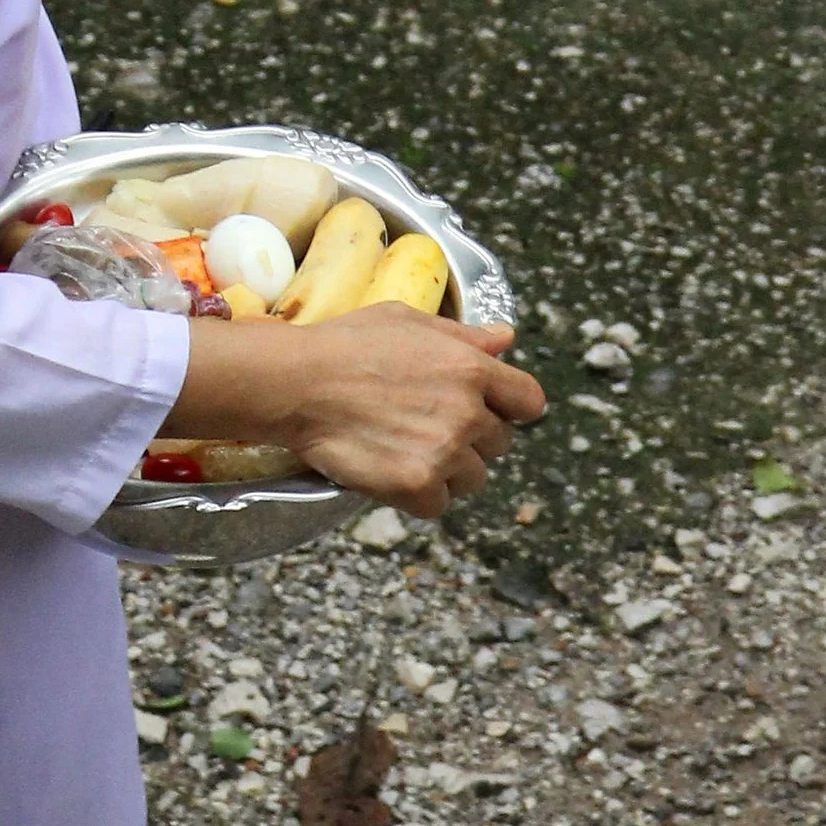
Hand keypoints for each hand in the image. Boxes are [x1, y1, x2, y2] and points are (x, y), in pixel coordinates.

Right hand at [163, 309, 544, 519]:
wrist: (296, 383)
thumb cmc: (344, 345)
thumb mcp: (407, 321)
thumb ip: (462, 334)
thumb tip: (506, 338)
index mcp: (472, 367)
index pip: (529, 402)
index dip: (509, 408)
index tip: (487, 411)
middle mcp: (468, 411)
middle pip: (499, 444)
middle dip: (471, 439)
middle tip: (427, 429)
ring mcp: (444, 450)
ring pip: (472, 479)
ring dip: (447, 472)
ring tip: (406, 452)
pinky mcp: (416, 485)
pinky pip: (438, 505)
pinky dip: (418, 496)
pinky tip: (391, 472)